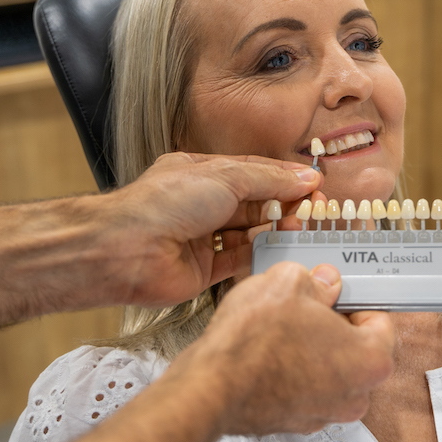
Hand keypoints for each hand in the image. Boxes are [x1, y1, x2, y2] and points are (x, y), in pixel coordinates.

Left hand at [90, 152, 322, 308]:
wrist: (128, 248)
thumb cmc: (163, 203)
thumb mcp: (225, 176)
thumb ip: (268, 179)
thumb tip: (302, 178)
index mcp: (200, 173)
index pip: (251, 171)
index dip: (282, 177)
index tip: (311, 184)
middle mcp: (201, 204)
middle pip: (253, 203)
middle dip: (284, 204)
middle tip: (314, 208)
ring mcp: (202, 237)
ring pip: (249, 232)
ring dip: (276, 229)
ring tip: (301, 227)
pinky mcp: (204, 270)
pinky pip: (240, 261)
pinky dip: (261, 255)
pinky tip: (281, 249)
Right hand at [180, 261, 394, 434]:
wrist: (210, 387)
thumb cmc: (253, 344)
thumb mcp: (288, 283)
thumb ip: (315, 281)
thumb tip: (322, 283)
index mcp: (370, 360)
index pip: (381, 322)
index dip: (356, 301)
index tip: (337, 293)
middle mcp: (354, 396)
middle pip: (356, 350)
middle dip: (334, 327)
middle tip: (307, 307)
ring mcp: (323, 414)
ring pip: (329, 371)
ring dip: (312, 350)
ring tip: (282, 329)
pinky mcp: (294, 422)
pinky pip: (304, 389)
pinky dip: (292, 372)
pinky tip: (267, 352)